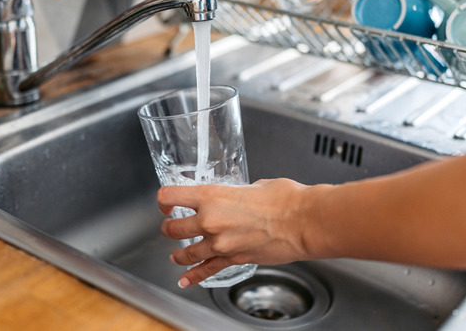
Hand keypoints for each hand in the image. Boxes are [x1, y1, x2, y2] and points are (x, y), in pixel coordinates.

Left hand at [157, 178, 310, 286]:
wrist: (302, 222)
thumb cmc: (285, 199)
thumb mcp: (254, 185)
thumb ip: (237, 192)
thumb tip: (238, 195)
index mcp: (211, 196)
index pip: (170, 195)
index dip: (163, 199)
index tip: (165, 202)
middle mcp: (210, 221)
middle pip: (172, 228)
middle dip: (169, 227)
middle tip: (170, 226)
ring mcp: (220, 243)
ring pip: (186, 253)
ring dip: (178, 253)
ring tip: (176, 254)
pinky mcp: (233, 260)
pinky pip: (207, 270)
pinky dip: (193, 277)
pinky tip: (185, 280)